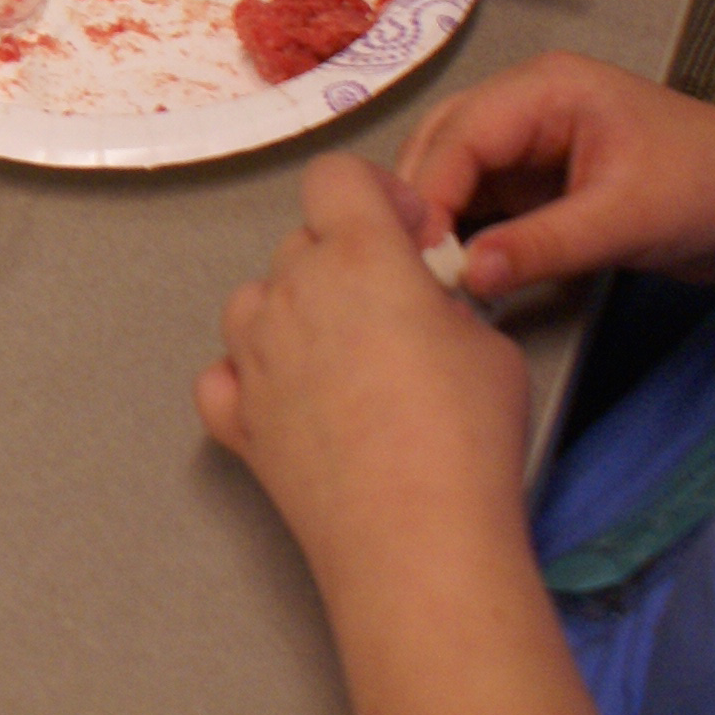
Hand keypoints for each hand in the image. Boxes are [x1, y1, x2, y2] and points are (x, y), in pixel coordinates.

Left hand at [196, 154, 533, 597]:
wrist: (414, 538)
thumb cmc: (463, 440)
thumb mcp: (488, 345)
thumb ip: (443, 304)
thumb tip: (425, 308)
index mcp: (357, 256)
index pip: (335, 177)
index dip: (376, 194)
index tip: (410, 234)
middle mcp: (292, 294)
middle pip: (301, 242)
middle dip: (346, 261)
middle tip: (397, 309)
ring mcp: (254, 357)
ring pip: (256, 300)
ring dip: (295, 312)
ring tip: (347, 356)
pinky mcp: (238, 419)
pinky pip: (226, 373)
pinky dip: (251, 376)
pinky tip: (293, 397)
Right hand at [397, 50, 714, 300]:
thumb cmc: (705, 190)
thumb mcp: (625, 220)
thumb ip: (544, 245)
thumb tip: (467, 276)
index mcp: (544, 89)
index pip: (461, 134)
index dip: (429, 192)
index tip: (415, 255)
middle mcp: (524, 106)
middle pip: (442, 145)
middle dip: (421, 202)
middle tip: (409, 266)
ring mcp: (528, 143)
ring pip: (453, 175)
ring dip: (438, 220)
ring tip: (424, 273)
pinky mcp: (535, 181)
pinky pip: (481, 202)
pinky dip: (464, 234)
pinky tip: (457, 270)